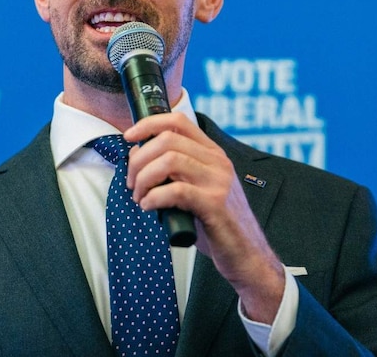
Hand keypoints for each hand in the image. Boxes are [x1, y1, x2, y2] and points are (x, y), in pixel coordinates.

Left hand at [124, 113, 284, 323]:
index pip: (179, 121)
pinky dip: (154, 197)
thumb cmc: (217, 225)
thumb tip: (137, 156)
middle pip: (167, 140)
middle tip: (131, 183)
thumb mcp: (196, 190)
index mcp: (213, 154)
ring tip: (140, 197)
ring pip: (169, 160)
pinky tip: (149, 207)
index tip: (128, 136)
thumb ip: (173, 173)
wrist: (247, 255)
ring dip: (144, 178)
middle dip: (139, 160)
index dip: (149, 124)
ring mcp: (218, 181)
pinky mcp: (215, 204)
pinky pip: (176, 190)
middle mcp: (218, 162)